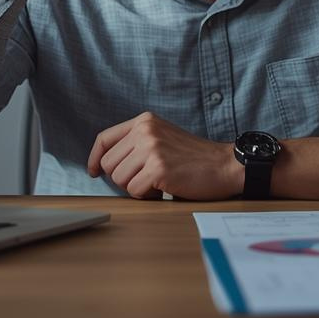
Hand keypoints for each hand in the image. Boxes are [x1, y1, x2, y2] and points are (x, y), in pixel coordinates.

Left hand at [87, 112, 241, 200]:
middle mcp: (145, 130)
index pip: (104, 139)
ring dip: (136, 188)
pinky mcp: (158, 168)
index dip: (94, 158)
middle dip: (123, 179)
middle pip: (108, 164)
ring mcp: (151, 148)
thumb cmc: (194, 158)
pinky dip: (148, 196)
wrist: (225, 165)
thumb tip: (104, 164)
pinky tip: (165, 188)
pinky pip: (135, 191)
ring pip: (119, 179)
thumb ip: (137, 143)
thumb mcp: (163, 138)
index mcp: (144, 121)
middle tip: (146, 179)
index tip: (94, 172)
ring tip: (158, 182)